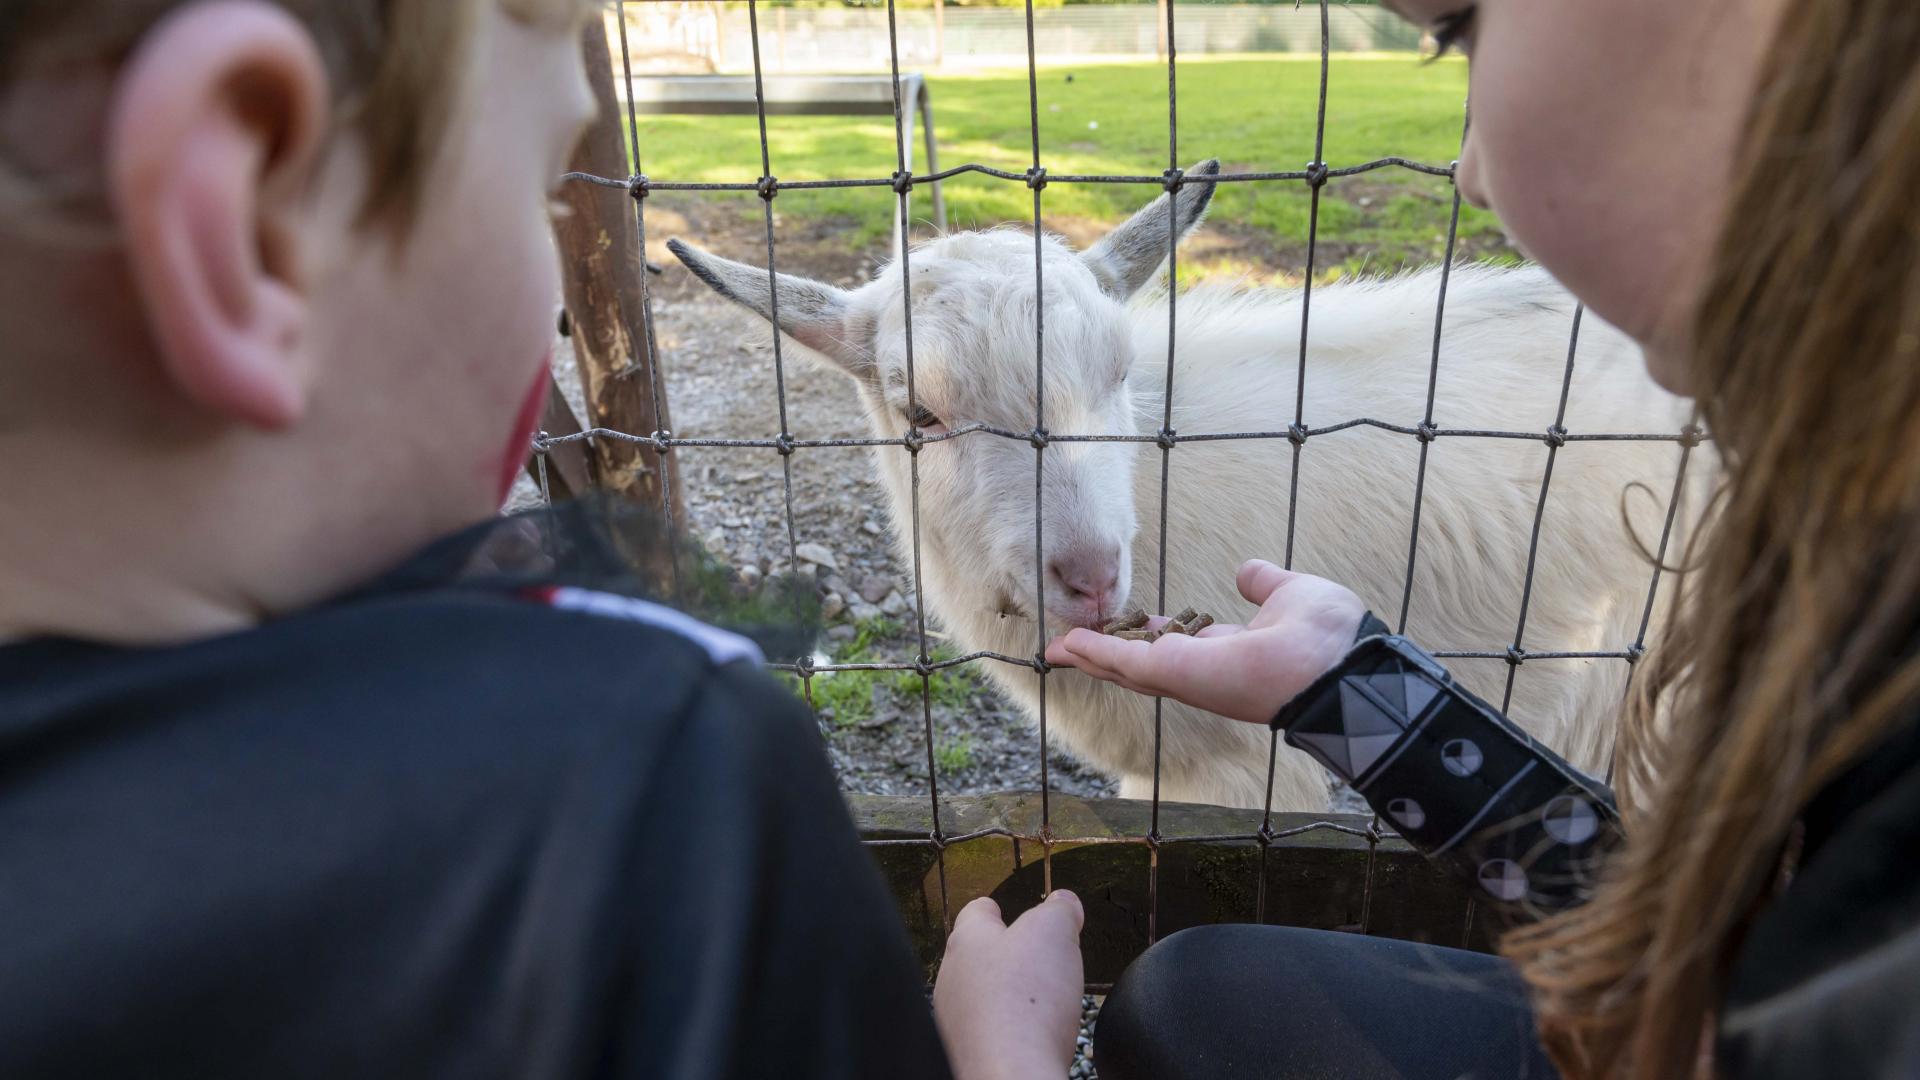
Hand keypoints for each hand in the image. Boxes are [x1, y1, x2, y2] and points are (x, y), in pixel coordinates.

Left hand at [932, 891, 1085, 1079]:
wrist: (1010, 1076)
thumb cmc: (1025, 1005)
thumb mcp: (1055, 933)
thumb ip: (1060, 910)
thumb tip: (1064, 902)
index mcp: (967, 941)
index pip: (975, 913)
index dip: (994, 908)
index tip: (999, 908)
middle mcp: (952, 978)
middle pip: (978, 955)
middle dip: (1006, 955)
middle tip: (1036, 957)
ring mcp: (955, 1020)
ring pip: (981, 995)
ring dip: (1005, 995)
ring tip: (1038, 1000)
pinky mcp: (967, 1052)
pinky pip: (988, 1031)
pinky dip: (1007, 1029)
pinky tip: (1030, 1034)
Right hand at [1045, 559, 1366, 723]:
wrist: (1338, 661)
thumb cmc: (1328, 635)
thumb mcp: (1290, 593)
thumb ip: (1264, 584)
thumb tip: (1248, 573)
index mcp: (1228, 652)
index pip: (1175, 645)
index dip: (1143, 634)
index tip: (1120, 624)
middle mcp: (1203, 670)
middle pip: (1140, 664)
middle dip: (1103, 654)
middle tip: (1067, 643)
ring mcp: (1187, 675)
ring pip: (1125, 668)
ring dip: (1089, 655)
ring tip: (1057, 646)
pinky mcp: (1176, 673)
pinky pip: (1125, 663)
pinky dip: (1093, 652)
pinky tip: (1066, 644)